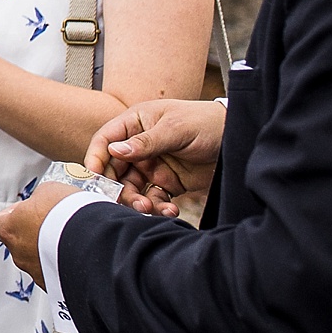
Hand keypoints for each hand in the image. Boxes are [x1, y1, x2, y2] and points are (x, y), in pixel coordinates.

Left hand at [0, 180, 77, 284]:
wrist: (95, 246)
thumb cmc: (68, 216)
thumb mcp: (49, 192)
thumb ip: (39, 199)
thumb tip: (42, 202)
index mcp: (9, 228)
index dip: (13, 216)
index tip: (25, 210)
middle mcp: (18, 254)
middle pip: (19, 243)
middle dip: (34, 235)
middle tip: (53, 225)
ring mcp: (37, 273)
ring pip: (38, 261)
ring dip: (50, 252)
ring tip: (70, 240)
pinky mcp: (56, 286)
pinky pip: (57, 274)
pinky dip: (65, 266)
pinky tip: (79, 256)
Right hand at [85, 98, 222, 215]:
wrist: (237, 138)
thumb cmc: (204, 122)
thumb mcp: (175, 129)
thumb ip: (145, 142)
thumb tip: (114, 151)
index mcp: (135, 124)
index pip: (106, 140)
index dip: (96, 157)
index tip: (94, 175)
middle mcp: (139, 146)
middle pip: (115, 169)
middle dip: (118, 187)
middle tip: (128, 200)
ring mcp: (153, 165)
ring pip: (132, 187)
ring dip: (137, 200)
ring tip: (150, 208)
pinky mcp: (168, 182)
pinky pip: (155, 197)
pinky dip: (158, 206)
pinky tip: (170, 210)